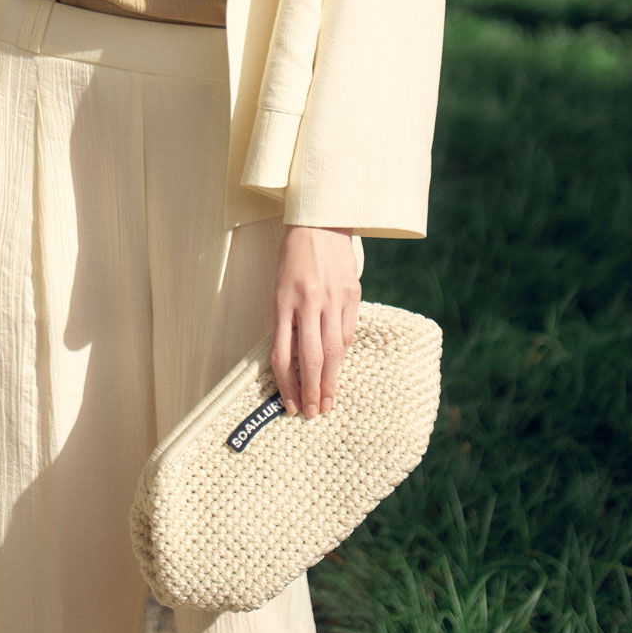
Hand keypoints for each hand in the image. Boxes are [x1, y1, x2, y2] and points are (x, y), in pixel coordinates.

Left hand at [269, 226, 359, 418]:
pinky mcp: (352, 294)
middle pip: (310, 358)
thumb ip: (285, 319)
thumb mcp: (279, 285)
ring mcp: (333, 298)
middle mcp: (308, 302)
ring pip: (333, 350)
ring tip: (327, 400)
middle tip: (311, 412)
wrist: (320, 220)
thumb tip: (291, 358)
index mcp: (283, 300)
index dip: (286, 384)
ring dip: (330, 379)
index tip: (288, 404)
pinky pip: (348, 331)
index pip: (282, 353)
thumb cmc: (293, 254)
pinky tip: (338, 367)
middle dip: (311, 390)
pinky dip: (343, 352)